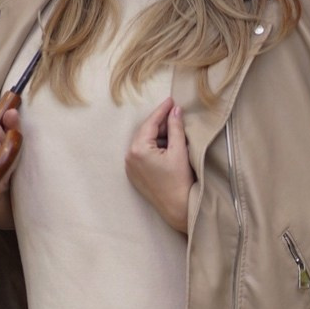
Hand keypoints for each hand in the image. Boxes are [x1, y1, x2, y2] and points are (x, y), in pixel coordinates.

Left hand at [126, 96, 194, 234]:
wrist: (177, 208)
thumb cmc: (179, 181)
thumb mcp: (179, 150)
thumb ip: (175, 128)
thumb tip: (175, 110)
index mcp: (138, 150)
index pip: (150, 123)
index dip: (162, 110)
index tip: (171, 100)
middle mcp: (130, 157)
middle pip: (145, 132)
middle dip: (160, 122)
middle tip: (175, 112)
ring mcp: (130, 167)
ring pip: (144, 142)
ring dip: (158, 134)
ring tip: (174, 129)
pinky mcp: (134, 174)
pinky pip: (142, 153)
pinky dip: (154, 146)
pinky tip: (167, 143)